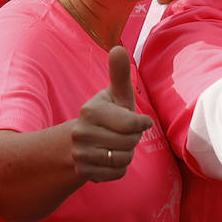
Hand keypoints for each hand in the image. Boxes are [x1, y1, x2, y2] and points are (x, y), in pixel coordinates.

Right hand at [72, 46, 153, 182]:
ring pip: (124, 159)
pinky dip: (119, 168)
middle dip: (133, 139)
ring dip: (127, 153)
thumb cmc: (109, 113)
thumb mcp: (116, 94)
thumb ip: (120, 74)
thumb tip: (118, 48)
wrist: (81, 141)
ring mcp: (80, 154)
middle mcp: (81, 133)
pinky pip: (118, 174)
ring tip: (115, 144)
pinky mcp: (83, 172)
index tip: (139, 120)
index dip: (141, 124)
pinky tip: (109, 158)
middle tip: (121, 133)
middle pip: (130, 143)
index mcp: (91, 111)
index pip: (132, 125)